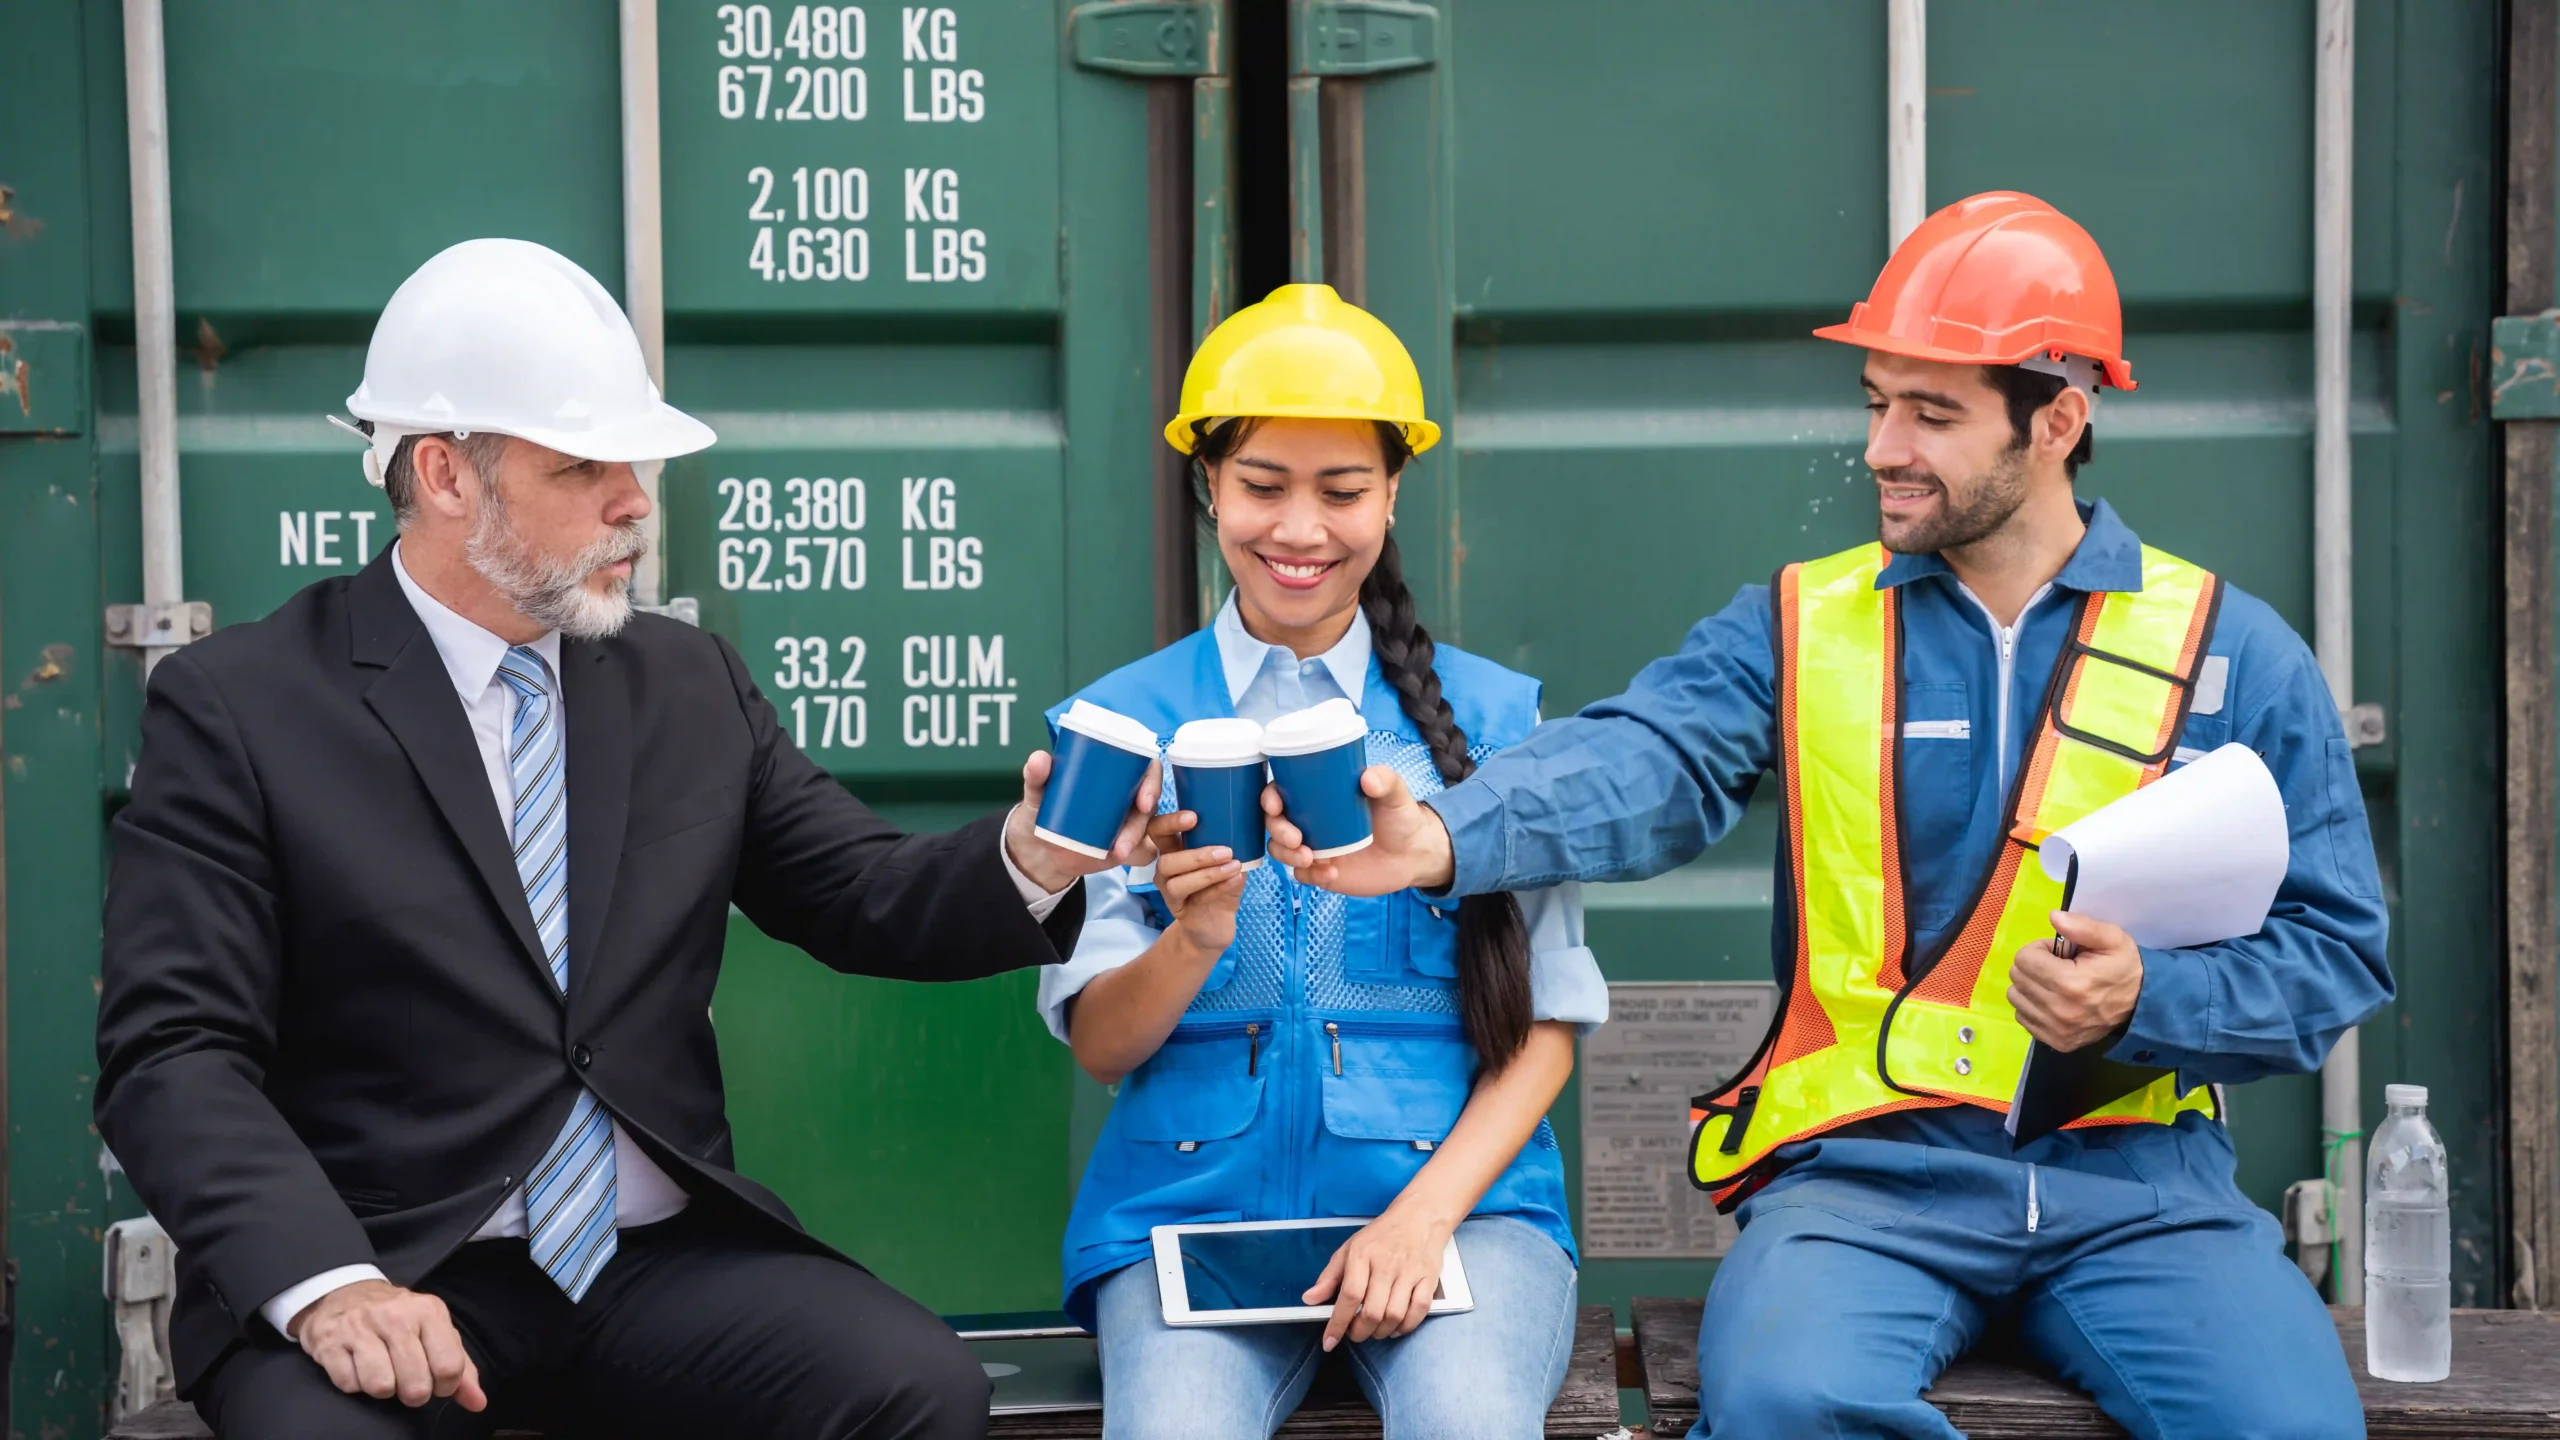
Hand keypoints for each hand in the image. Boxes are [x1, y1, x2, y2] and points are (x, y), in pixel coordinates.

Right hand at [289, 1280, 485, 1410]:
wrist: (343, 1293)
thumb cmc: (396, 1318)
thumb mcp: (434, 1331)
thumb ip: (460, 1366)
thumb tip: (477, 1402)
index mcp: (428, 1312)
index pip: (449, 1367)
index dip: (444, 1387)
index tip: (435, 1382)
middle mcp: (395, 1315)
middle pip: (416, 1384)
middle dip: (413, 1393)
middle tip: (406, 1379)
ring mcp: (360, 1326)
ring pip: (381, 1386)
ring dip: (382, 1389)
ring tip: (381, 1371)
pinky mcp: (330, 1341)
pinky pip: (349, 1384)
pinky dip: (354, 1383)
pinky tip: (356, 1365)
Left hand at [1005, 751, 1162, 892]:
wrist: (1038, 848)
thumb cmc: (1044, 809)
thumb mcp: (1038, 792)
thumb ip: (1036, 776)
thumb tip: (1039, 758)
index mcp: (1115, 773)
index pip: (1146, 768)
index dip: (1153, 781)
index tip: (1143, 799)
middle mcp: (1127, 795)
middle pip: (1150, 800)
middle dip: (1144, 818)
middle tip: (1128, 831)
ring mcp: (1128, 821)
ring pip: (1147, 827)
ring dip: (1136, 840)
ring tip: (1118, 853)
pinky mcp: (1126, 845)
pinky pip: (1142, 851)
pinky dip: (1137, 855)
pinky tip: (1120, 858)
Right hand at [1148, 810, 1247, 956]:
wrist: (1216, 926)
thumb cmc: (1220, 886)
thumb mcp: (1226, 862)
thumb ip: (1229, 845)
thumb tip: (1244, 827)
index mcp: (1172, 850)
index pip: (1158, 831)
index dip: (1169, 823)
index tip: (1193, 817)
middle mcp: (1165, 871)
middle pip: (1166, 860)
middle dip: (1196, 855)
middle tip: (1225, 851)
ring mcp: (1170, 893)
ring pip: (1177, 882)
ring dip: (1208, 873)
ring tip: (1234, 865)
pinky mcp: (1181, 912)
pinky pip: (1197, 898)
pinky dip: (1218, 887)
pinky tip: (1236, 878)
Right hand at [1262, 766, 1454, 895]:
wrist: (1414, 854)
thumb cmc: (1401, 816)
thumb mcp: (1395, 794)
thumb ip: (1385, 781)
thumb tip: (1368, 779)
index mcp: (1318, 795)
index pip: (1282, 791)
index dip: (1269, 797)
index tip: (1275, 805)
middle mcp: (1309, 820)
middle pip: (1275, 823)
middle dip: (1277, 831)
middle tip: (1297, 839)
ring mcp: (1313, 846)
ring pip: (1280, 850)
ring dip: (1287, 856)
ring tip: (1310, 859)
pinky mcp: (1321, 870)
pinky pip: (1302, 875)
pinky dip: (1310, 875)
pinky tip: (1331, 873)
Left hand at [1302, 1207, 1452, 1349]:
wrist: (1419, 1217)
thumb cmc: (1381, 1235)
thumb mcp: (1349, 1249)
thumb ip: (1329, 1277)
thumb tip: (1310, 1299)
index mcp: (1362, 1255)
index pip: (1349, 1296)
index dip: (1338, 1323)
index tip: (1329, 1341)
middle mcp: (1386, 1264)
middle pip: (1373, 1311)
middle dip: (1360, 1332)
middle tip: (1354, 1333)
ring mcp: (1410, 1272)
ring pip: (1395, 1315)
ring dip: (1381, 1332)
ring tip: (1374, 1330)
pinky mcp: (1428, 1279)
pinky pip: (1419, 1311)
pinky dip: (1406, 1327)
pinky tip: (1396, 1327)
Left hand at [2008, 911, 2145, 1052]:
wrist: (2142, 1005)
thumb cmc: (2123, 968)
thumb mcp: (2112, 939)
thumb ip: (2082, 926)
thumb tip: (2053, 917)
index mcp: (2071, 983)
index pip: (2024, 959)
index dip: (2040, 949)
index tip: (2058, 953)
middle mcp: (2059, 1010)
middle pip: (2017, 977)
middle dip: (2033, 965)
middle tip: (2057, 967)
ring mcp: (2057, 1030)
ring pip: (2016, 997)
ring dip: (2030, 985)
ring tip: (2054, 983)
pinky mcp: (2056, 1042)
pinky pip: (2022, 1017)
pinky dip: (2032, 1006)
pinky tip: (2052, 1000)